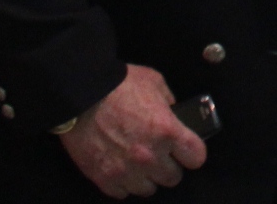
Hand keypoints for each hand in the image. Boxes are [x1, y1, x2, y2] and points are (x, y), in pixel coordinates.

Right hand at [58, 64, 205, 198]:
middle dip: (170, 166)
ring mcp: (126, 170)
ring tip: (139, 164)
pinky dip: (123, 183)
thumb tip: (174, 113)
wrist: (80, 95)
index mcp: (167, 131)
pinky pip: (122, 193)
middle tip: (161, 156)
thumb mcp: (155, 83)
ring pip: (148, 189)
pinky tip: (121, 169)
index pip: (196, 157)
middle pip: (173, 178)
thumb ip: (169, 102)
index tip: (187, 150)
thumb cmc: (120, 84)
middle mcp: (150, 156)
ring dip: (147, 177)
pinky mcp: (104, 178)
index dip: (193, 153)